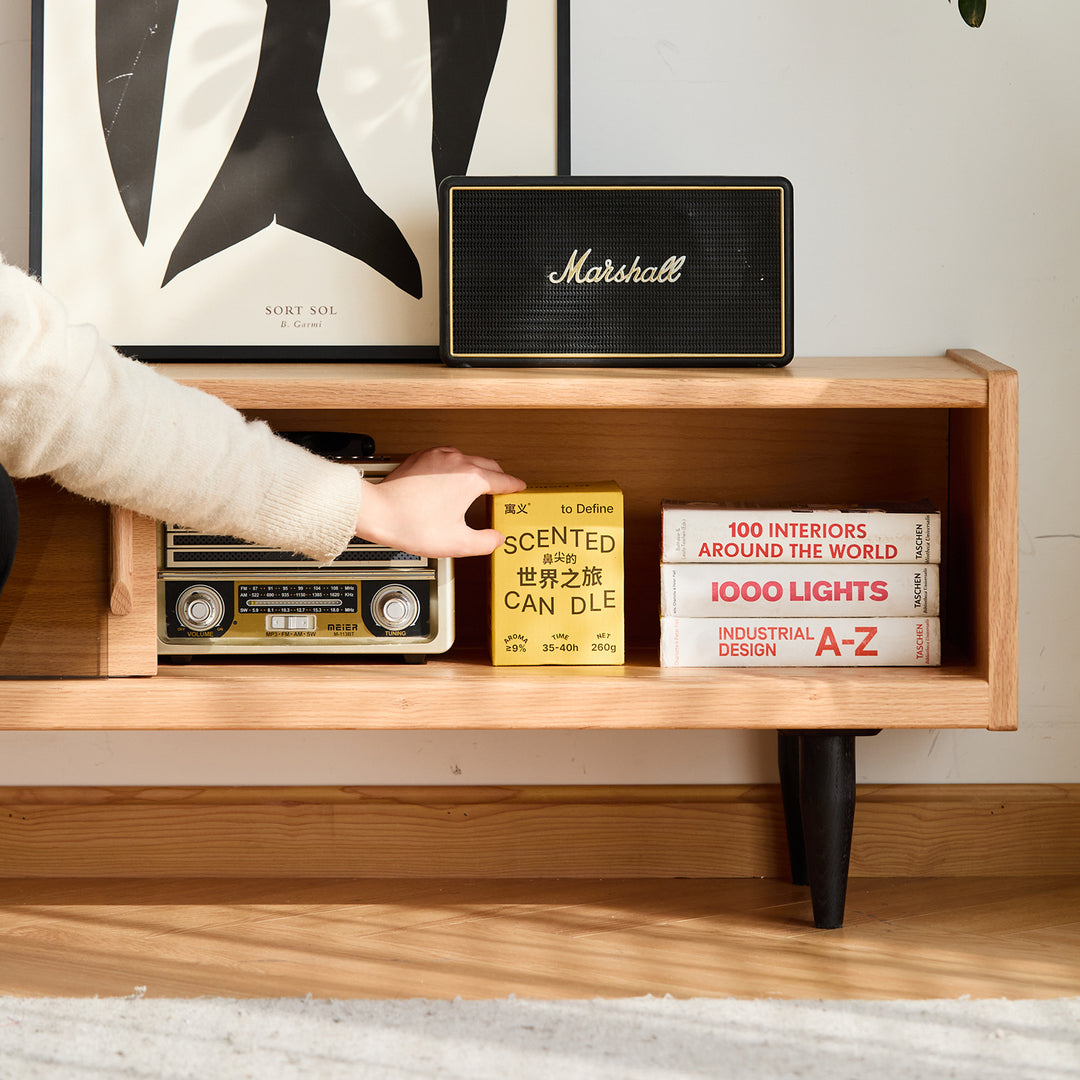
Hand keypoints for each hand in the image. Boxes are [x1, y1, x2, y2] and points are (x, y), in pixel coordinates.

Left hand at [354, 447, 525, 557]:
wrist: (377, 512)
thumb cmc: (411, 524)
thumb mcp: (457, 543)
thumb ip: (485, 542)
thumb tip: (496, 539)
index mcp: (470, 479)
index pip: (503, 480)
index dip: (514, 487)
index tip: (519, 488)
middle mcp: (456, 462)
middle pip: (488, 464)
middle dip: (499, 476)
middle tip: (503, 488)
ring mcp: (437, 456)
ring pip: (468, 458)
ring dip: (477, 470)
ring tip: (478, 484)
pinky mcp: (421, 458)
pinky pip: (448, 457)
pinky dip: (457, 467)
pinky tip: (451, 480)